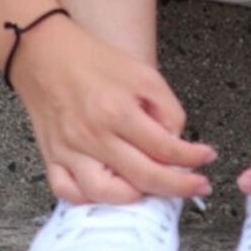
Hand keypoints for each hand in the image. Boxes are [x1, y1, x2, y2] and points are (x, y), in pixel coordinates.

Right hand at [10, 13, 215, 204]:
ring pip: (107, 195)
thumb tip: (176, 139)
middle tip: (198, 186)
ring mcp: (69, 150)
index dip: (192, 157)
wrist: (43, 51)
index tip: (207, 158)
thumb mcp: (140, 72)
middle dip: (179, 187)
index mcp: (118, 110)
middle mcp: (93, 135)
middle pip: (144, 177)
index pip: (164, 148)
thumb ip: (165, 106)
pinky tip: (110, 190)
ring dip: (137, 197)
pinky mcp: (51, 156)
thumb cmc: (92, 58)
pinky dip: (90, 199)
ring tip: (153, 188)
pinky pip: (68, 192)